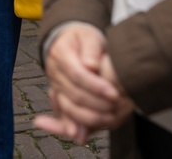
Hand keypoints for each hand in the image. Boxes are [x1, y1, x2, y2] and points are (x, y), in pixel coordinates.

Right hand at [34, 25, 129, 143]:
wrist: (67, 40)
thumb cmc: (82, 38)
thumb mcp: (89, 36)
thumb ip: (91, 49)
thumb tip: (91, 67)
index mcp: (61, 53)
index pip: (78, 74)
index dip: (96, 86)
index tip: (115, 93)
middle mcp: (54, 70)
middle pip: (74, 94)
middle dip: (97, 104)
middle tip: (118, 107)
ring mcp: (54, 84)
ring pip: (69, 107)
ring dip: (90, 117)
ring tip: (110, 118)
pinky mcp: (58, 96)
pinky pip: (63, 114)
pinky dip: (72, 125)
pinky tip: (81, 135)